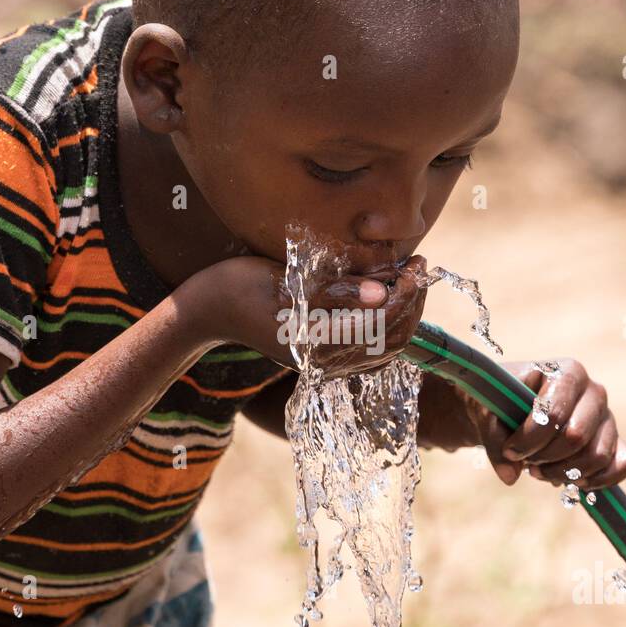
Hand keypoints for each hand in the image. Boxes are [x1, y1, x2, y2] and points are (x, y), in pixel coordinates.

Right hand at [192, 253, 428, 376]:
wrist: (206, 310)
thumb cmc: (239, 287)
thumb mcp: (286, 281)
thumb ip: (334, 290)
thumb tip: (378, 293)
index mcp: (318, 345)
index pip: (383, 326)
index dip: (407, 295)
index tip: (416, 264)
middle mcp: (326, 362)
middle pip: (393, 341)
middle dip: (413, 303)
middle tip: (419, 267)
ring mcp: (324, 363)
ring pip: (386, 348)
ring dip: (404, 313)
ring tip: (409, 277)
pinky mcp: (322, 356)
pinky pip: (370, 349)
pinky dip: (388, 325)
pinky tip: (388, 297)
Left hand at [449, 358, 625, 490]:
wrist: (509, 411)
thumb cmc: (500, 405)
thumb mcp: (487, 413)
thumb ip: (493, 440)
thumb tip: (511, 476)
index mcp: (567, 372)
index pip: (554, 414)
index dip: (529, 440)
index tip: (509, 451)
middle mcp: (594, 391)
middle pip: (576, 437)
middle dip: (545, 457)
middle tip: (526, 461)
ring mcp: (607, 417)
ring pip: (598, 455)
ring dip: (564, 473)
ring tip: (540, 471)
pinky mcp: (615, 441)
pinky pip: (624, 463)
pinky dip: (599, 480)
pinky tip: (570, 481)